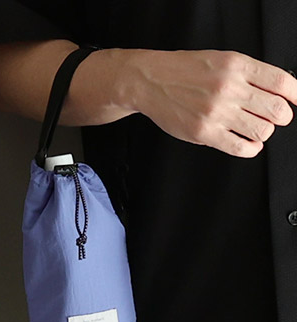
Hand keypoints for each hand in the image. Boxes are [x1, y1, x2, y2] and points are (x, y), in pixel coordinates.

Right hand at [123, 49, 296, 156]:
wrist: (150, 82)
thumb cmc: (182, 71)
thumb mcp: (220, 60)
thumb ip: (248, 74)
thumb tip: (276, 91)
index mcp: (236, 66)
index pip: (282, 82)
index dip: (295, 95)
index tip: (295, 102)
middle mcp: (229, 89)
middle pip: (276, 109)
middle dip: (281, 117)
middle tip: (274, 118)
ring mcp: (216, 112)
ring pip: (261, 130)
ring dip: (264, 132)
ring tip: (256, 130)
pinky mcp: (204, 132)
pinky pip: (239, 147)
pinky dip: (251, 149)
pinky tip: (248, 144)